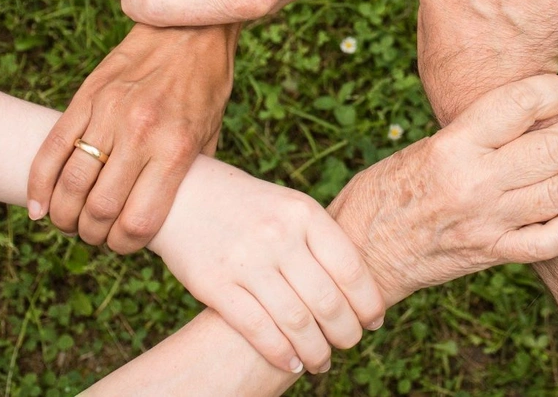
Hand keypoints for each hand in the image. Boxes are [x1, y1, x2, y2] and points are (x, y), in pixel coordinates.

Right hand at [27, 24, 235, 252]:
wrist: (189, 29)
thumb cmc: (206, 86)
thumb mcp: (211, 134)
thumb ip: (190, 175)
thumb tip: (173, 214)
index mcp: (175, 148)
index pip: (138, 221)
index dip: (125, 245)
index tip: (124, 245)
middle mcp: (140, 133)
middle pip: (99, 209)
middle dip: (92, 235)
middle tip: (95, 235)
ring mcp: (109, 113)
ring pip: (70, 183)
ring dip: (64, 215)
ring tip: (70, 222)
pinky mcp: (87, 96)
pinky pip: (52, 148)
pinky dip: (38, 184)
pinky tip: (39, 206)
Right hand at [148, 159, 384, 374]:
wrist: (184, 193)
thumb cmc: (248, 205)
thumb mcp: (289, 206)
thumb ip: (319, 239)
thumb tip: (358, 288)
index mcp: (303, 213)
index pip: (350, 268)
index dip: (368, 302)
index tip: (374, 321)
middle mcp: (278, 235)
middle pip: (327, 301)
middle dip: (346, 332)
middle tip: (350, 344)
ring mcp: (246, 260)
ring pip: (296, 322)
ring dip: (317, 351)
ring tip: (323, 362)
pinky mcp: (215, 284)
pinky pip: (258, 329)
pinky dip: (281, 354)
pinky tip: (292, 363)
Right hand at [328, 75, 557, 304]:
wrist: (362, 253)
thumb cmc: (383, 192)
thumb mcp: (421, 148)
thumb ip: (471, 136)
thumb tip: (524, 119)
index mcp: (451, 146)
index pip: (520, 103)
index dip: (555, 90)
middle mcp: (474, 182)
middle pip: (554, 147)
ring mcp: (487, 222)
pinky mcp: (493, 254)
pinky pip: (554, 240)